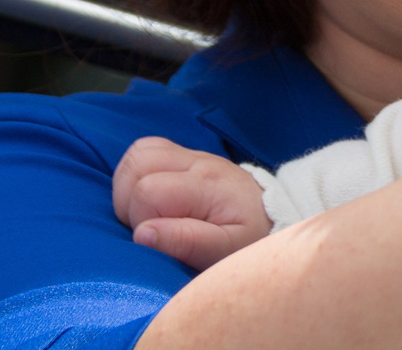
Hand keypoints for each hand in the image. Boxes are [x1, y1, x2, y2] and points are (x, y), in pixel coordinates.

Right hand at [112, 135, 274, 269]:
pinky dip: (135, 175)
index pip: (147, 191)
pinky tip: (148, 200)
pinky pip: (145, 152)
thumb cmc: (249, 238)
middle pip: (137, 162)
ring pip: (138, 153)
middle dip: (128, 201)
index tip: (159, 241)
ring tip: (145, 213)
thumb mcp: (226, 250)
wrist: (273, 215)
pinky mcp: (184, 157)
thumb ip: (187, 242)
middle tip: (148, 227)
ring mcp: (190, 156)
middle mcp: (196, 162)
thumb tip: (142, 234)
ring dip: (128, 186)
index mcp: (205, 184)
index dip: (141, 222)